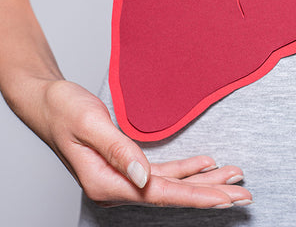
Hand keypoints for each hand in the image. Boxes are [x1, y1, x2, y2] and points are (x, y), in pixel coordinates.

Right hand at [39, 80, 251, 207]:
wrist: (48, 101)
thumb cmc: (63, 110)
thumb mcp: (90, 124)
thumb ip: (119, 151)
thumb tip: (143, 177)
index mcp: (107, 182)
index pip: (161, 193)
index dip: (197, 196)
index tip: (226, 197)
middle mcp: (118, 186)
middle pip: (173, 193)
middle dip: (211, 193)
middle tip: (244, 193)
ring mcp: (124, 178)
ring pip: (173, 183)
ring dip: (205, 181)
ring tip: (234, 176)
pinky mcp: (129, 166)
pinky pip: (165, 172)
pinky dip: (188, 169)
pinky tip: (207, 165)